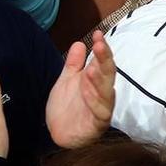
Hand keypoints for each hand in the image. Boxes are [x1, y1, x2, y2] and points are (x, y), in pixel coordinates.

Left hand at [44, 31, 115, 148]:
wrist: (58, 132)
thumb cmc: (66, 106)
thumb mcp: (66, 80)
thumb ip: (73, 64)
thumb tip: (79, 43)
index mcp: (95, 82)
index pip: (102, 62)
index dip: (102, 49)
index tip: (98, 34)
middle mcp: (101, 94)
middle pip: (107, 75)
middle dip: (105, 60)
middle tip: (100, 45)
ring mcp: (101, 109)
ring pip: (106, 93)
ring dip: (100, 80)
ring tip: (93, 68)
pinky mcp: (97, 125)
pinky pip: (99, 113)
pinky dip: (94, 101)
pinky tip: (87, 91)